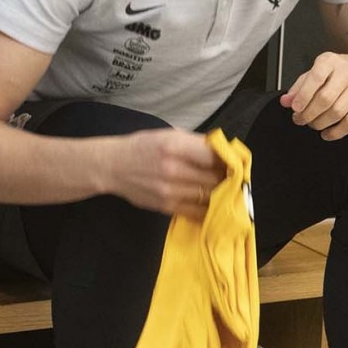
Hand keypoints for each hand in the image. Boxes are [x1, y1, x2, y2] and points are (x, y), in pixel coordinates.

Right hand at [103, 128, 224, 217]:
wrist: (112, 167)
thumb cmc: (143, 147)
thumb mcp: (169, 135)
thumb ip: (197, 143)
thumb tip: (225, 153)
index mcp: (174, 146)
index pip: (214, 156)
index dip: (229, 160)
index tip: (234, 162)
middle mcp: (173, 169)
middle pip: (215, 178)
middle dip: (228, 178)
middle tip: (234, 176)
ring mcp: (169, 191)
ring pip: (210, 196)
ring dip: (221, 194)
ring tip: (225, 189)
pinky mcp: (166, 207)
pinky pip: (198, 212)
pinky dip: (209, 209)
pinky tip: (213, 203)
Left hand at [280, 51, 347, 139]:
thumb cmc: (336, 73)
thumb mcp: (314, 72)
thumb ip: (298, 87)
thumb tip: (286, 101)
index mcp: (330, 61)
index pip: (316, 77)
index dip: (304, 95)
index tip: (295, 108)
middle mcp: (347, 72)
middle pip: (326, 99)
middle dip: (309, 114)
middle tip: (300, 120)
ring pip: (338, 112)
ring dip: (320, 123)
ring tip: (312, 124)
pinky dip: (336, 132)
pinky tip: (326, 133)